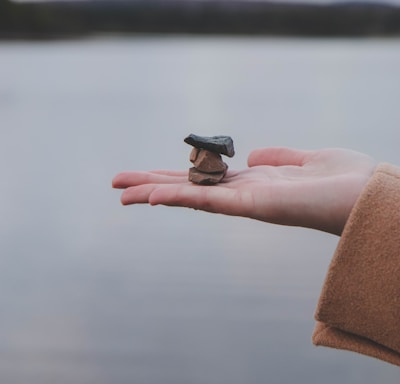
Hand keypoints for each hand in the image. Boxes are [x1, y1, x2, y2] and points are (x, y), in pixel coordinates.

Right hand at [112, 147, 376, 234]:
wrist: (366, 196)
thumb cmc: (343, 179)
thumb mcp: (305, 159)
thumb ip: (278, 157)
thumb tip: (253, 156)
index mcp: (251, 184)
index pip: (203, 180)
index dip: (174, 177)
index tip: (148, 176)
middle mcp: (241, 196)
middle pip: (188, 188)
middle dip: (151, 185)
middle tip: (118, 185)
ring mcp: (243, 203)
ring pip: (189, 196)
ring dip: (153, 193)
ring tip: (122, 191)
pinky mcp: (251, 205)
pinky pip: (208, 200)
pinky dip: (178, 197)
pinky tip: (152, 196)